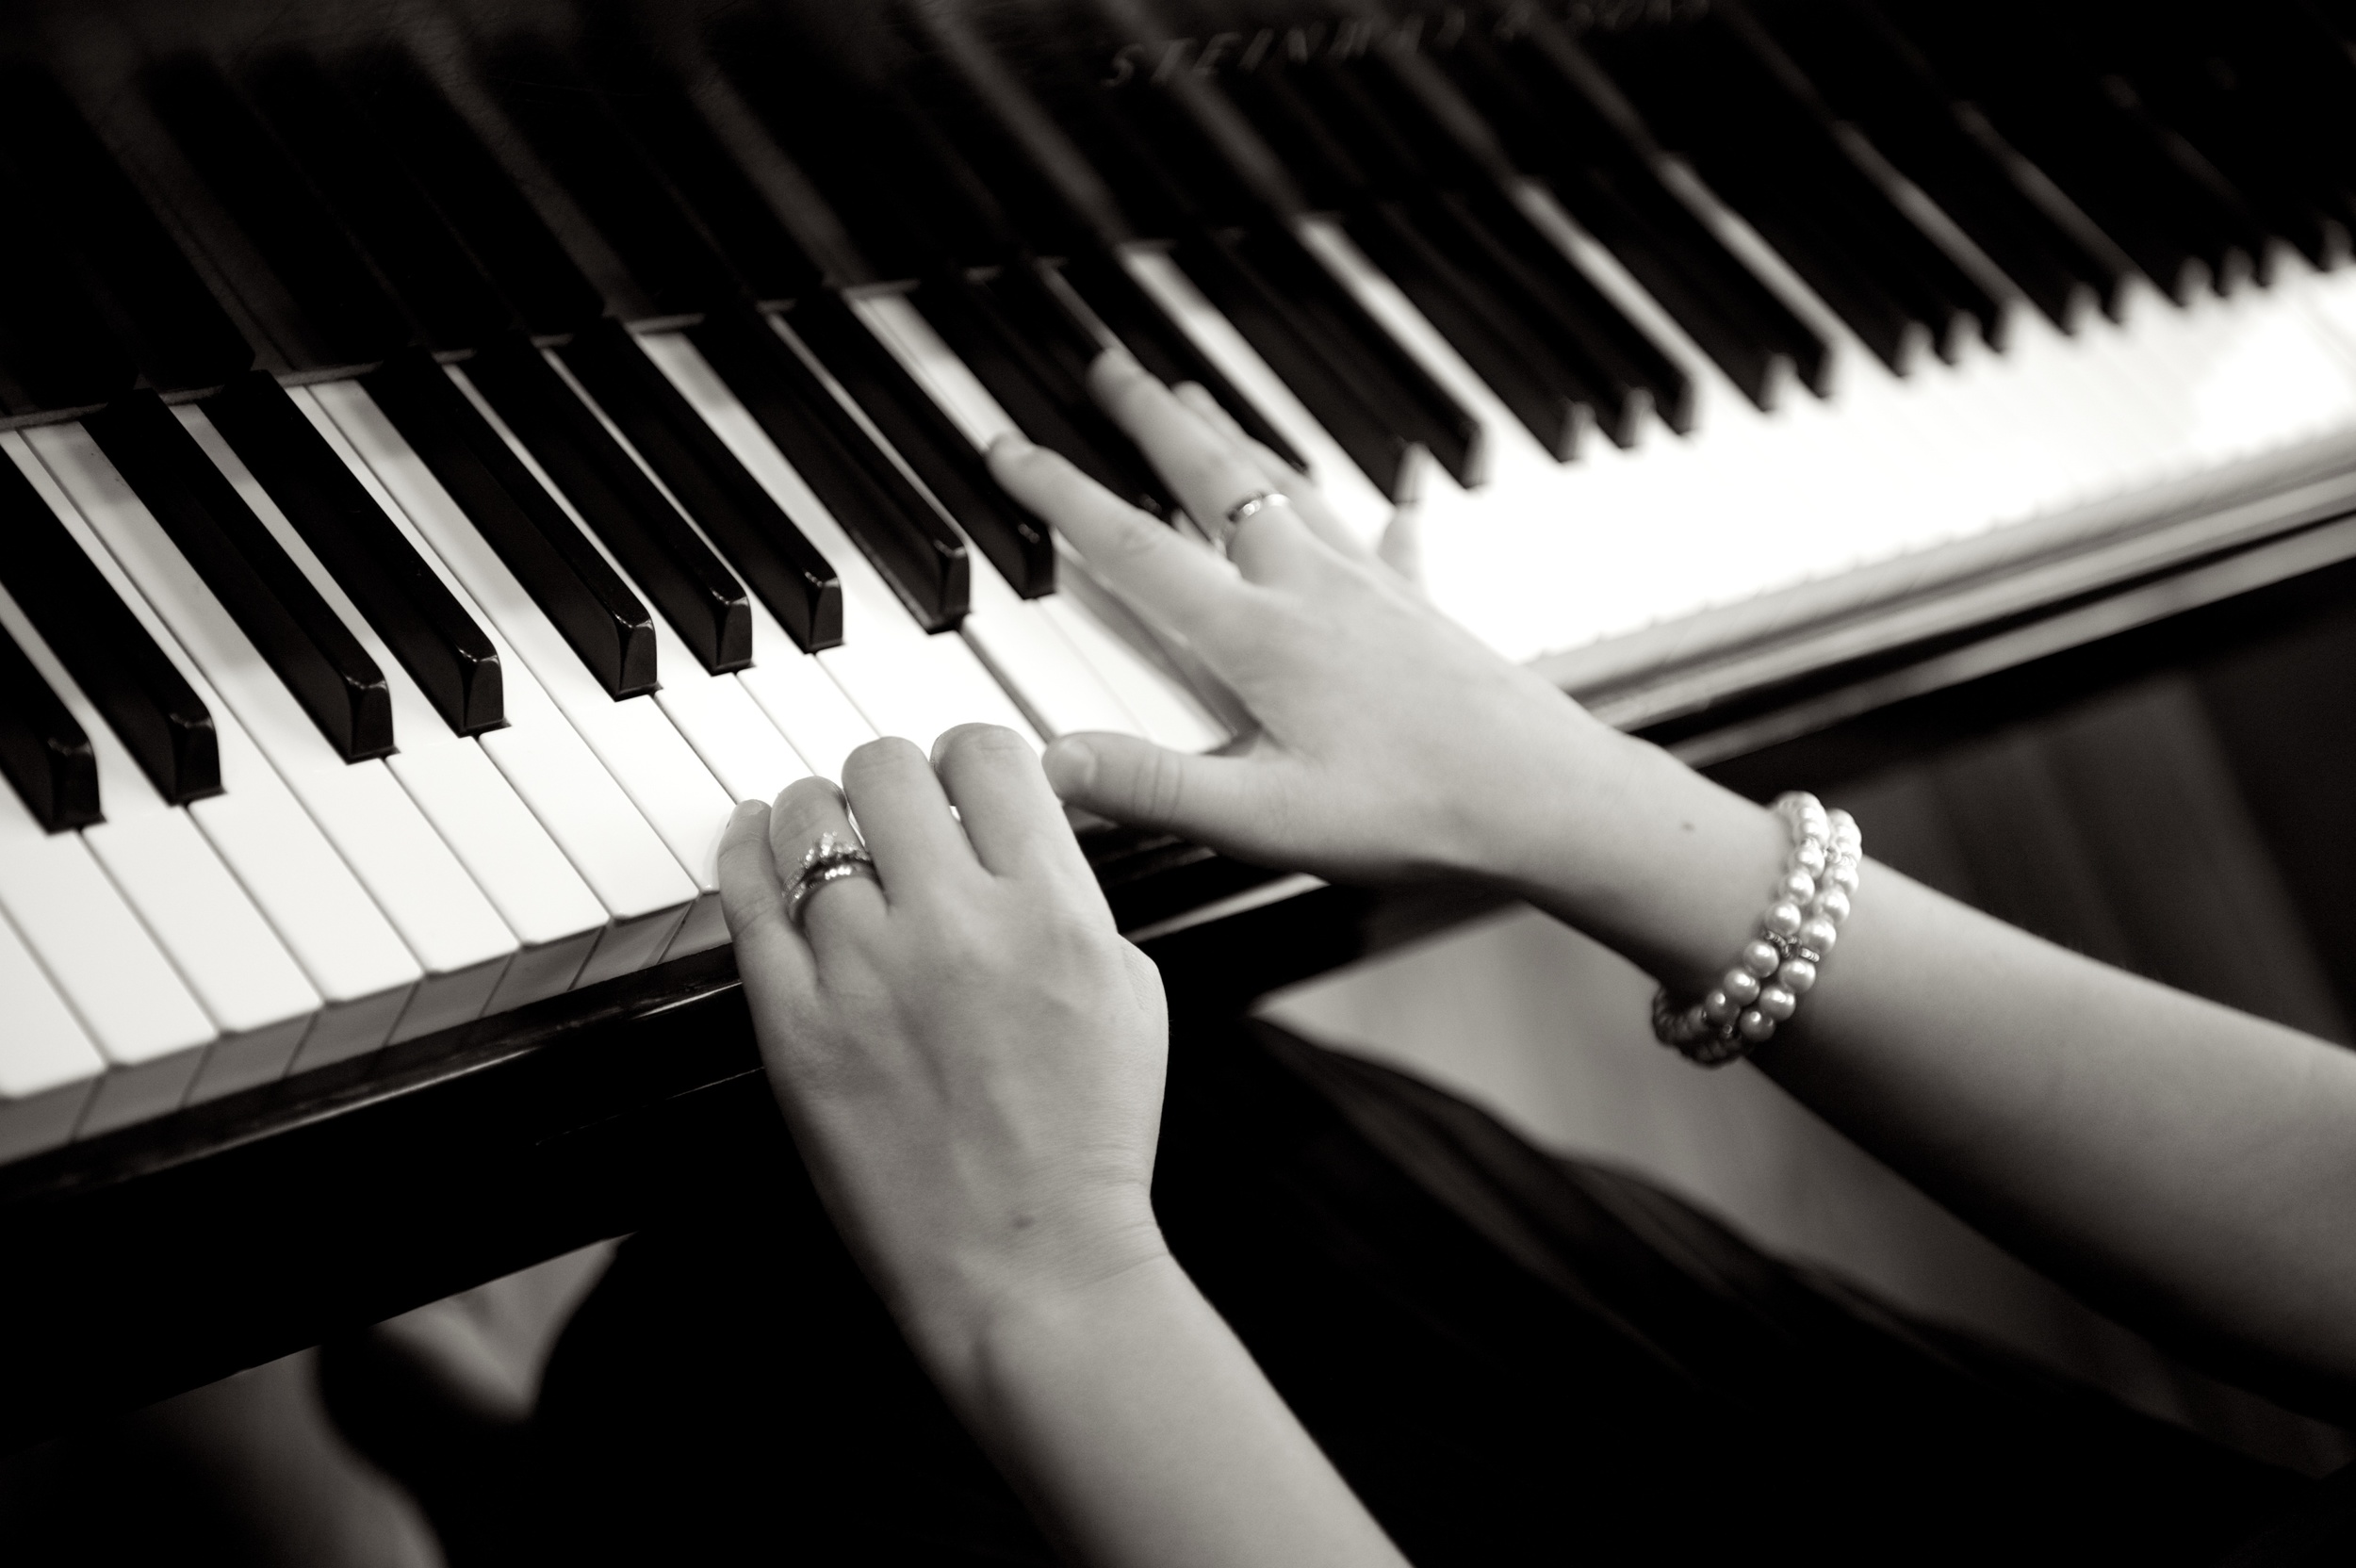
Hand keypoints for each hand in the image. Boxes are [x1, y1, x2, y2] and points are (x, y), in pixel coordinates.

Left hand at [716, 728, 1170, 1381]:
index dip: (970, 755)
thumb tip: (1019, 827)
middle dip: (893, 779)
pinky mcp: (794, 1027)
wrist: (1029, 1263)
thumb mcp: (1129, 990)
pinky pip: (746, 899)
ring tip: (827, 835)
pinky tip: (757, 840)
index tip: (960, 779)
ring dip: (820, 813)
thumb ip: (1071, 893)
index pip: (989, 754)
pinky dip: (746, 851)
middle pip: (889, 767)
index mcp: (1051, 909)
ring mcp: (865, 974)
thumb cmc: (1088, 1140)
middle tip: (893, 811)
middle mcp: (956, 924)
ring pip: (807, 818)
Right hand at [990, 353, 1785, 992]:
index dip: (1063, 495)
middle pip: (1217, 480)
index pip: (1137, 548)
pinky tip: (1395, 494)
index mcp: (1262, 637)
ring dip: (1236, 440)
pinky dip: (1380, 511)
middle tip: (1110, 369)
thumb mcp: (1269, 820)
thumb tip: (1051, 767)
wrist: (1549, 801)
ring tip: (1200, 400)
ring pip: (1290, 489)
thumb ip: (1156, 787)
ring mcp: (1374, 589)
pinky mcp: (1424, 609)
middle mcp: (1314, 590)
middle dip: (1154, 419)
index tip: (1011, 448)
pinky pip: (1391, 540)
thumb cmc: (1421, 813)